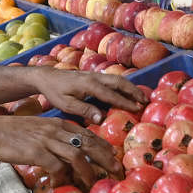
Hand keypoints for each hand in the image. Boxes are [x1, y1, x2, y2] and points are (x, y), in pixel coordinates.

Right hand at [0, 115, 120, 188]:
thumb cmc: (13, 133)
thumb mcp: (39, 129)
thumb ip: (54, 138)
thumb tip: (65, 154)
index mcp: (58, 124)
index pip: (87, 133)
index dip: (102, 145)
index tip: (112, 155)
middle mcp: (56, 131)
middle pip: (88, 143)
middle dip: (104, 157)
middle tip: (115, 170)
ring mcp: (47, 141)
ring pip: (77, 156)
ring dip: (87, 171)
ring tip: (92, 182)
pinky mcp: (37, 153)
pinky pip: (56, 167)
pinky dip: (61, 177)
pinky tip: (59, 184)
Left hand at [31, 68, 145, 124]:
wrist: (47, 77)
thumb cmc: (55, 92)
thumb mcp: (65, 104)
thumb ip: (83, 110)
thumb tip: (100, 118)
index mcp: (89, 85)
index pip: (111, 94)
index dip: (125, 102)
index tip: (137, 109)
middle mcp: (95, 77)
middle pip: (119, 82)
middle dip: (134, 91)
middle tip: (146, 101)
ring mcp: (95, 75)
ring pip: (118, 79)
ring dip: (131, 87)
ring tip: (142, 96)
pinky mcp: (94, 76)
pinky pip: (112, 79)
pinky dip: (123, 84)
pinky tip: (129, 91)